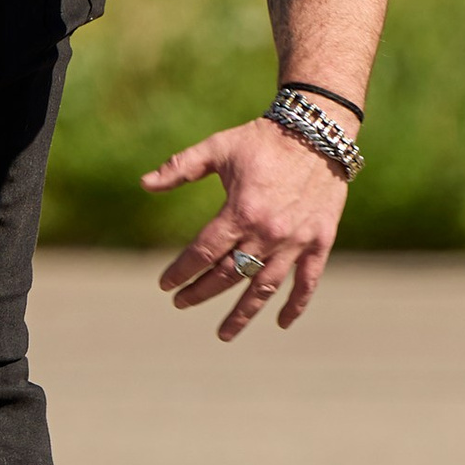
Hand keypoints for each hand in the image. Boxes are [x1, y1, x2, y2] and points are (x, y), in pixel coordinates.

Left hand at [143, 115, 348, 340]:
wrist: (318, 131)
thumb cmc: (262, 140)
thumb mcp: (218, 148)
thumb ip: (180, 168)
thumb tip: (144, 184)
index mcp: (239, 212)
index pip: (203, 253)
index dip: (181, 271)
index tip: (165, 284)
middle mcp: (267, 233)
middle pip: (227, 275)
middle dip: (200, 292)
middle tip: (181, 303)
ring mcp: (295, 241)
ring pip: (264, 287)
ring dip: (243, 313)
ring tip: (224, 333)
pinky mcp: (320, 241)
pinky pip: (307, 281)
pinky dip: (295, 304)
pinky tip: (281, 322)